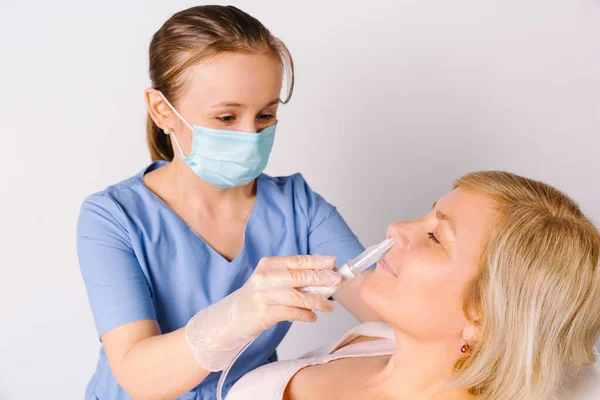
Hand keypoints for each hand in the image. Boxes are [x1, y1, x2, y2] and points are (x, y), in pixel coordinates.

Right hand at [185, 255, 340, 370]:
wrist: (233, 317)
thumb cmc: (259, 296)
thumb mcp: (272, 279)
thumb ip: (294, 275)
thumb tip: (325, 271)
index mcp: (268, 264)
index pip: (296, 261)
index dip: (316, 261)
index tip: (333, 262)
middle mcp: (264, 277)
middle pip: (298, 276)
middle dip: (320, 278)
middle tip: (337, 281)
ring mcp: (262, 295)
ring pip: (296, 296)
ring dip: (317, 301)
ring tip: (330, 306)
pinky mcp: (263, 313)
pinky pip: (290, 313)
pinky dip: (305, 315)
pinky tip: (313, 317)